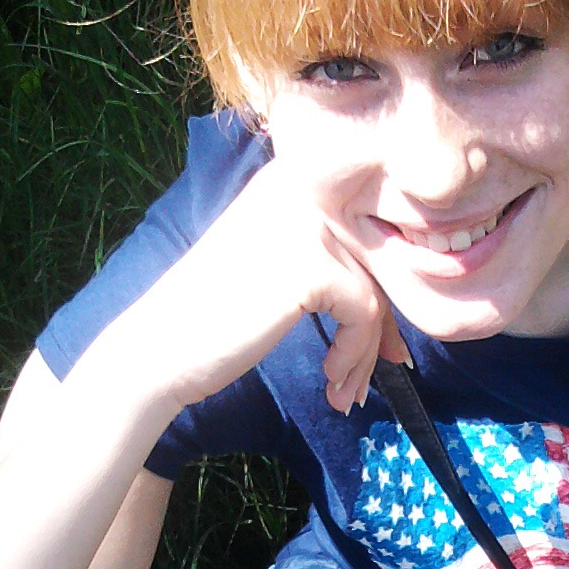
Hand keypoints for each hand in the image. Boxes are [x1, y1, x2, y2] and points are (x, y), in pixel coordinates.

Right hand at [108, 157, 406, 418]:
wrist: (161, 346)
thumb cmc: (214, 314)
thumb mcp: (280, 266)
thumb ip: (333, 258)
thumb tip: (407, 285)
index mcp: (295, 176)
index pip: (368, 228)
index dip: (381, 288)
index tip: (378, 344)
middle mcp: (304, 186)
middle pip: (378, 259)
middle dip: (380, 328)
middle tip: (372, 376)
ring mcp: (309, 222)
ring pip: (377, 291)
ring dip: (367, 352)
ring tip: (346, 392)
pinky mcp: (313, 265)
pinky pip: (365, 314)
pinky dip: (355, 355)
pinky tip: (330, 379)